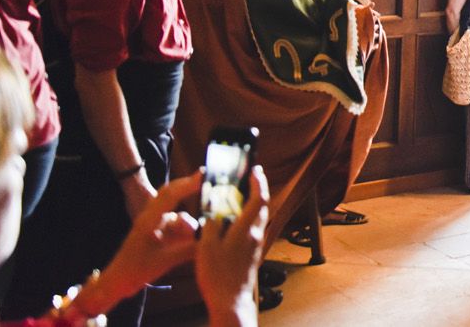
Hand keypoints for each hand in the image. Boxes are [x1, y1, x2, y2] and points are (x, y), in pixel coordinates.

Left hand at [95, 170, 202, 308]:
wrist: (117, 281)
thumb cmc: (136, 269)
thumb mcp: (164, 261)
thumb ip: (189, 249)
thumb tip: (212, 239)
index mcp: (149, 220)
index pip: (170, 195)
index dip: (187, 184)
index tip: (203, 175)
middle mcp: (152, 217)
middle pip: (172, 195)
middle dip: (189, 189)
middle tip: (208, 187)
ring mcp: (154, 225)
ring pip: (177, 216)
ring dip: (188, 225)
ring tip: (197, 240)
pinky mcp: (157, 233)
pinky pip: (175, 227)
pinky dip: (185, 232)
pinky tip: (192, 244)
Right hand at [196, 166, 267, 325]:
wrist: (230, 300)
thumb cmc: (217, 275)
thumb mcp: (207, 246)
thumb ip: (212, 223)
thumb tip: (216, 210)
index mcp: (246, 229)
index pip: (259, 198)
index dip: (258, 181)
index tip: (254, 168)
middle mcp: (256, 235)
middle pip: (263, 206)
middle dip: (258, 190)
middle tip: (250, 178)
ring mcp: (256, 245)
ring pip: (259, 218)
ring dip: (253, 204)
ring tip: (241, 197)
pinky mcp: (253, 254)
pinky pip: (254, 229)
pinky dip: (248, 219)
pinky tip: (236, 222)